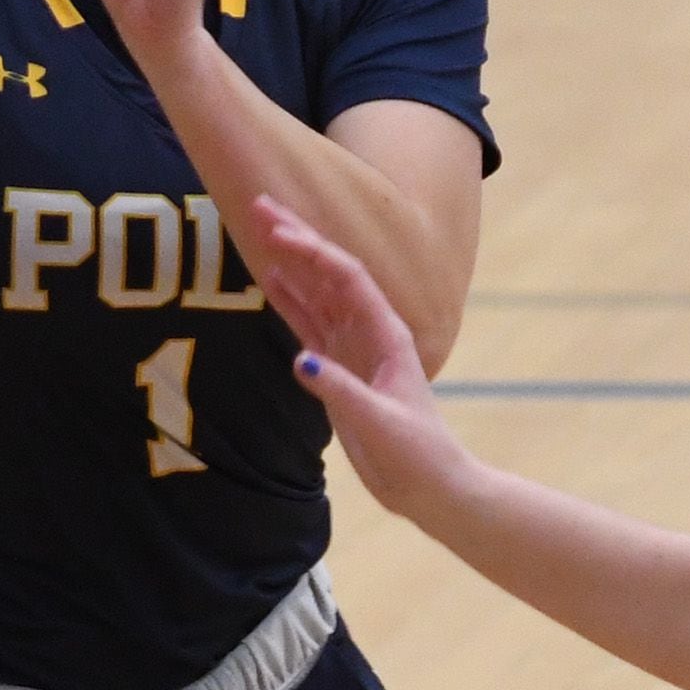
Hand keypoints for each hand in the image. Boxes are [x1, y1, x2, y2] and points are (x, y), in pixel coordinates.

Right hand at [253, 196, 477, 519]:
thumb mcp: (381, 423)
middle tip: (259, 203)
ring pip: (317, 291)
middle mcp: (370, 330)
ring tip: (259, 227)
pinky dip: (290, 298)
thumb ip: (341, 392)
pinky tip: (271, 277)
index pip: (347, 278)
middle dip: (297, 236)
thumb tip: (300, 360)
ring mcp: (354, 346)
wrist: (430, 486)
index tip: (278, 231)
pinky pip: (310, 323)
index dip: (313, 250)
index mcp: (387, 334)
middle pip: (329, 272)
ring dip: (290, 259)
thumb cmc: (418, 455)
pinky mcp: (339, 368)